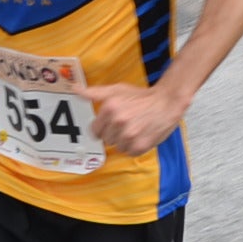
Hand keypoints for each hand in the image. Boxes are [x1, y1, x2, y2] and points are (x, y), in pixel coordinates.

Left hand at [68, 81, 189, 154]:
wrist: (167, 102)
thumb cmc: (141, 97)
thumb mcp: (116, 90)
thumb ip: (94, 93)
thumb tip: (74, 89)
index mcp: (110, 108)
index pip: (95, 130)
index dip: (103, 127)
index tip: (112, 123)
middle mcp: (118, 122)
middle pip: (106, 139)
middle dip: (114, 133)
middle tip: (126, 123)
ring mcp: (129, 135)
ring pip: (118, 147)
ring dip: (124, 141)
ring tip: (135, 128)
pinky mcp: (140, 146)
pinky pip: (130, 152)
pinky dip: (135, 146)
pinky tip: (141, 135)